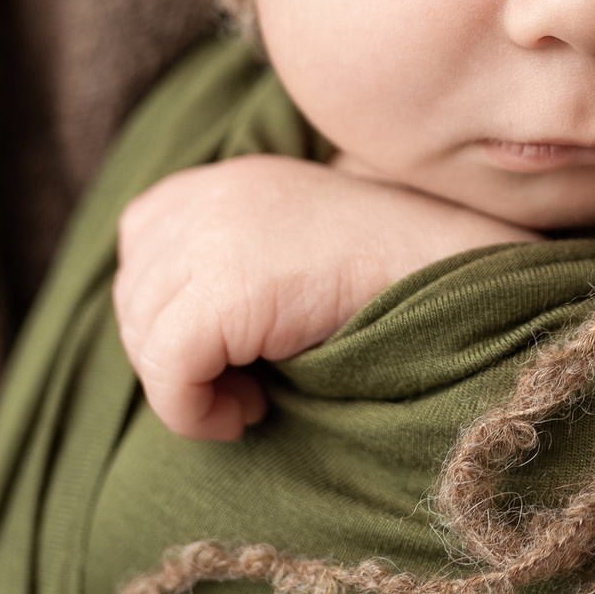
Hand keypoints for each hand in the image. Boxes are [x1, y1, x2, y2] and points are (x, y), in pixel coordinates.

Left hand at [113, 155, 539, 439]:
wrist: (459, 267)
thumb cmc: (388, 272)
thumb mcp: (293, 242)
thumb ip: (229, 257)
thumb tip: (160, 335)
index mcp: (220, 179)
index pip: (141, 248)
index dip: (170, 312)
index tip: (229, 348)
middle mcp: (208, 197)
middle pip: (135, 300)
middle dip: (175, 358)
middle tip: (243, 386)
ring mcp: (213, 240)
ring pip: (146, 343)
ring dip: (189, 390)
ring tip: (253, 399)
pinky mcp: (225, 293)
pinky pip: (169, 374)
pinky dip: (195, 413)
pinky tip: (250, 414)